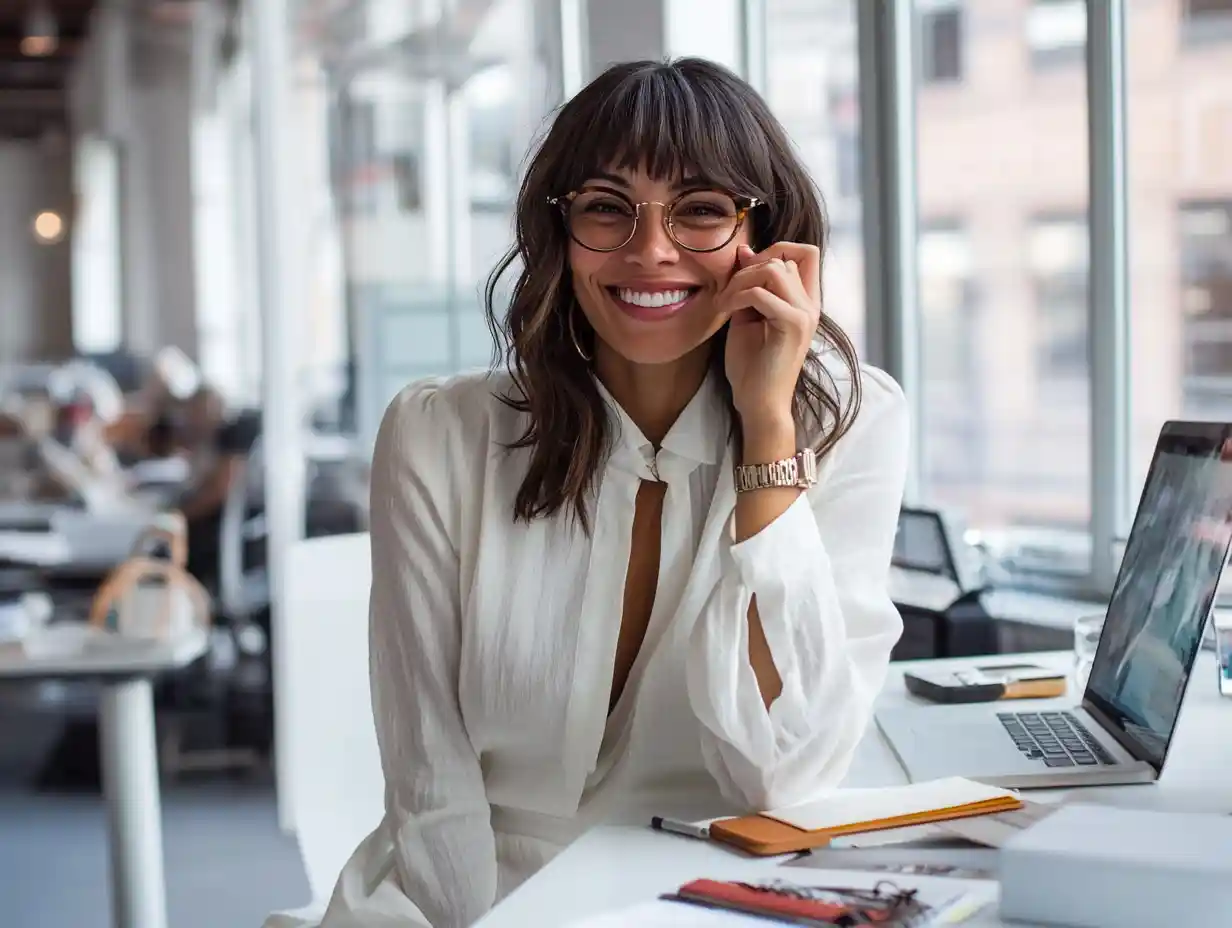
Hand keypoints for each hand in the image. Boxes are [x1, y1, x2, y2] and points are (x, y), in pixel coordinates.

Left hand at [721, 241, 821, 433]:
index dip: (774, 250)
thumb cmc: (751, 367)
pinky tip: (725, 312)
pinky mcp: (793, 326)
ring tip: (725, 303)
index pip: (806, 253)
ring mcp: (805, 314)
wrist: (757, 404)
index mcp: (804, 302)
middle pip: (784, 257)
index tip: (745, 271)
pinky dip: (737, 297)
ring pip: (774, 269)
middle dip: (748, 268)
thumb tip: (744, 251)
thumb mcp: (746, 317)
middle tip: (726, 293)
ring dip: (741, 281)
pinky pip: (761, 293)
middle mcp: (810, 305)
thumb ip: (749, 286)